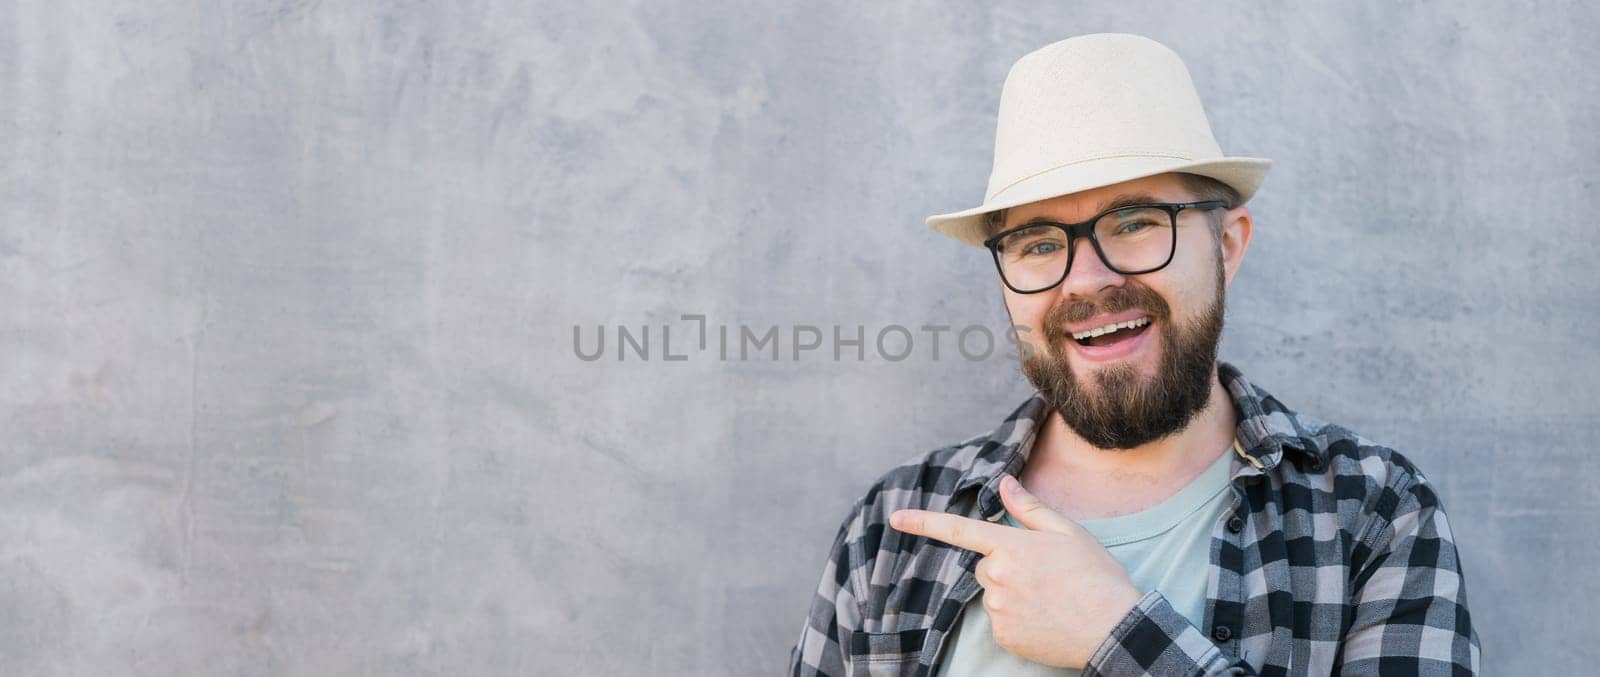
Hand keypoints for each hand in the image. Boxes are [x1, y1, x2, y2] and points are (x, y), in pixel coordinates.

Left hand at [889, 475, 1142, 668]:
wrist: (1114, 628)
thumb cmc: (1095, 576)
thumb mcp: (1068, 532)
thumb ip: (1029, 508)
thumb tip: (1003, 484)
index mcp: (1010, 546)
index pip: (958, 529)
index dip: (923, 522)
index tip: (895, 517)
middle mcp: (997, 578)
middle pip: (984, 567)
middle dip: (1005, 566)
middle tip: (1044, 575)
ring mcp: (998, 610)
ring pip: (993, 594)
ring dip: (1012, 593)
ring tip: (1050, 598)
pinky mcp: (1004, 636)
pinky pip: (1001, 621)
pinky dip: (1018, 619)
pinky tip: (1046, 618)